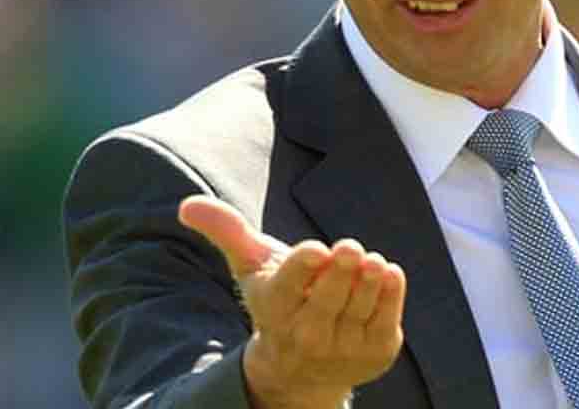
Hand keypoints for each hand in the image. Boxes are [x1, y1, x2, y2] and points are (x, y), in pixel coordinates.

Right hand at [179, 196, 406, 408]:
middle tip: (349, 247)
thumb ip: (226, 232)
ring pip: (361, 305)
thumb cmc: (277, 304)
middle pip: (329, 296)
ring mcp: (342, 346)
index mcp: (275, 306)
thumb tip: (187, 207)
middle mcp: (307, 332)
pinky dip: (391, 294)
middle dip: (341, 269)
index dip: (304, 265)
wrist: (299, 372)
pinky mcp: (374, 351)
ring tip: (372, 261)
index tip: (315, 249)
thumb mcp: (249, 268)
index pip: (289, 284)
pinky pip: (386, 318)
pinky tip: (389, 273)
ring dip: (370, 279)